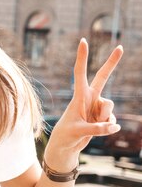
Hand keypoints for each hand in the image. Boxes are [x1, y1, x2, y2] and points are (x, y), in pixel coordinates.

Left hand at [47, 38, 122, 170]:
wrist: (66, 146)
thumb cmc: (66, 135)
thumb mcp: (78, 132)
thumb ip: (96, 128)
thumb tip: (113, 126)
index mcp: (79, 95)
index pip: (80, 72)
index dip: (82, 57)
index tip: (83, 41)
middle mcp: (90, 98)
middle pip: (103, 77)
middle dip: (112, 62)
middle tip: (120, 47)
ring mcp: (98, 106)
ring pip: (110, 106)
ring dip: (104, 118)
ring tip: (90, 125)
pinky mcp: (104, 117)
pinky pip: (113, 120)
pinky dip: (107, 127)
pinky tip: (99, 130)